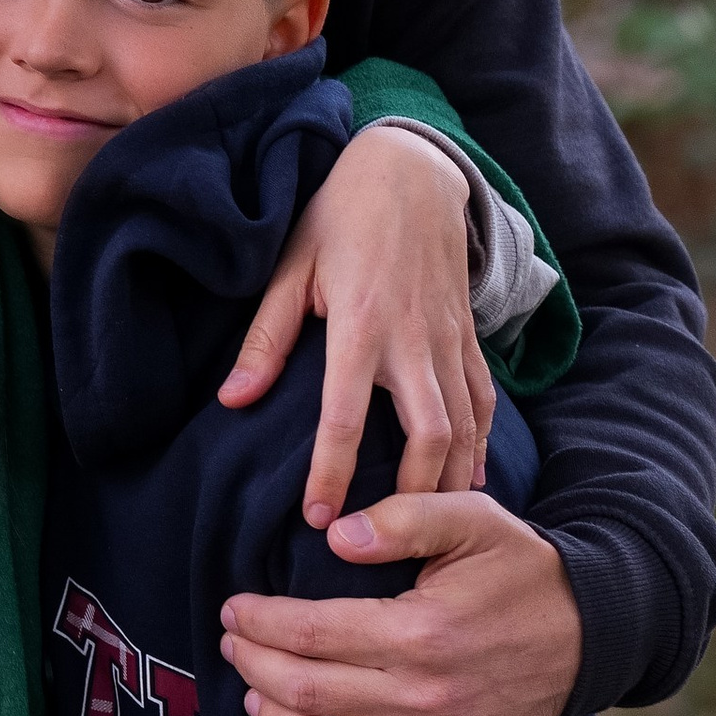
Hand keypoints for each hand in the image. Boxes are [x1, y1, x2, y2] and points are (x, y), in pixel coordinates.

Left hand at [217, 126, 492, 525]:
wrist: (412, 170)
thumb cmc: (340, 217)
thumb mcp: (291, 267)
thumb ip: (266, 338)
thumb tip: (232, 401)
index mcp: (362, 323)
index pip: (345, 416)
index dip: (331, 473)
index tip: (317, 520)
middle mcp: (413, 338)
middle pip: (428, 435)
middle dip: (411, 497)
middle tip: (384, 545)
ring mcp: (450, 339)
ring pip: (465, 426)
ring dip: (449, 482)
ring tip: (428, 533)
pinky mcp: (469, 336)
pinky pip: (484, 401)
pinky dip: (480, 445)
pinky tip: (468, 483)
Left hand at [222, 488, 582, 715]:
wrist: (594, 630)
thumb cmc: (522, 569)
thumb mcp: (471, 518)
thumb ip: (400, 519)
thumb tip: (334, 538)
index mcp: (420, 632)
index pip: (310, 633)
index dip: (260, 621)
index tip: (234, 608)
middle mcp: (425, 697)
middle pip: (307, 692)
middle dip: (253, 666)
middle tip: (232, 643)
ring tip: (253, 696)